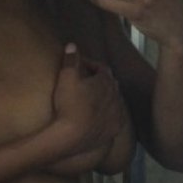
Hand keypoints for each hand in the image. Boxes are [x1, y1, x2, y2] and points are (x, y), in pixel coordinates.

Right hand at [51, 42, 123, 158]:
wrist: (70, 137)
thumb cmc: (68, 105)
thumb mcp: (66, 77)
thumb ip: (71, 60)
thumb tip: (72, 45)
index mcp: (106, 82)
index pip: (102, 68)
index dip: (91, 65)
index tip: (80, 66)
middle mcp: (116, 97)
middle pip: (111, 84)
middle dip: (100, 81)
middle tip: (87, 81)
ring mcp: (116, 115)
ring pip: (115, 102)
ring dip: (106, 99)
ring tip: (93, 99)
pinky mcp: (114, 130)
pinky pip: (115, 119)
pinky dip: (109, 115)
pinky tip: (101, 117)